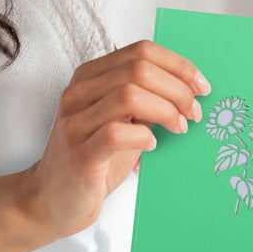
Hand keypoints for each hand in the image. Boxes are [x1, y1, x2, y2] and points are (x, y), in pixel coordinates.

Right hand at [26, 39, 208, 237]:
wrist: (51, 200)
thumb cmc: (93, 158)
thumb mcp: (121, 120)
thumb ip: (145, 99)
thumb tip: (190, 89)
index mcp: (91, 76)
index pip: (141, 51)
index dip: (178, 65)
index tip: (201, 86)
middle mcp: (79, 92)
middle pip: (139, 69)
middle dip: (178, 88)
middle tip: (194, 111)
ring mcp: (75, 122)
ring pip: (129, 94)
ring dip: (166, 110)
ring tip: (179, 127)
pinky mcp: (79, 154)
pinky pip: (116, 133)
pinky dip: (143, 136)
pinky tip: (151, 145)